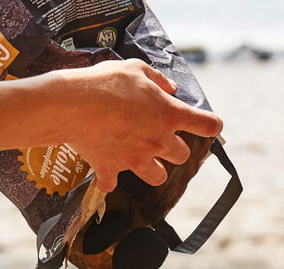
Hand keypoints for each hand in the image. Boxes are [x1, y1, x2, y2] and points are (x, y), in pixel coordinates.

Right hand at [62, 59, 222, 192]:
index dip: (210, 125)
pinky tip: (105, 172)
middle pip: (181, 156)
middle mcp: (157, 141)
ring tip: (142, 160)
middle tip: (160, 138)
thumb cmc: (106, 82)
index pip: (205, 125)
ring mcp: (135, 159)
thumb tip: (170, 88)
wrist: (73, 104)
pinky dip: (109, 180)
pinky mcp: (111, 169)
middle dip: (174, 149)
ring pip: (158, 177)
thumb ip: (158, 80)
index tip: (210, 126)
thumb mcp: (136, 69)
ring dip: (153, 170)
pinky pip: (112, 184)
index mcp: (168, 114)